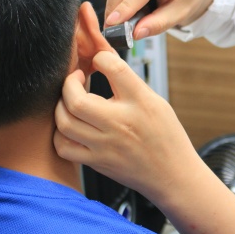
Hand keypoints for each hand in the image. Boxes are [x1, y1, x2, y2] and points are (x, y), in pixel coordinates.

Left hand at [53, 51, 199, 198]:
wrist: (173, 176)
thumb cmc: (166, 137)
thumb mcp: (157, 102)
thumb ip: (129, 83)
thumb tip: (105, 59)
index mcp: (141, 103)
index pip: (115, 68)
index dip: (101, 57)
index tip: (98, 60)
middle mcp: (121, 123)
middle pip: (77, 100)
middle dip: (69, 83)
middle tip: (76, 79)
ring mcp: (106, 146)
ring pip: (65, 122)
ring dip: (62, 105)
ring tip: (71, 100)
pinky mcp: (97, 162)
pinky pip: (64, 147)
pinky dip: (61, 133)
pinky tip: (71, 125)